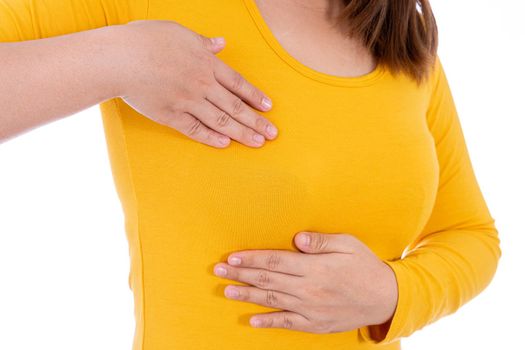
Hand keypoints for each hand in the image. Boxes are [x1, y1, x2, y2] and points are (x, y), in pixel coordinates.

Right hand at [114, 20, 277, 147]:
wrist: (119, 58)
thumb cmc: (146, 40)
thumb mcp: (179, 33)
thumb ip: (203, 42)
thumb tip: (221, 43)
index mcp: (205, 63)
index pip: (237, 83)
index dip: (255, 96)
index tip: (268, 108)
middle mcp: (201, 84)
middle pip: (235, 106)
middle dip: (256, 121)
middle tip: (273, 133)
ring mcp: (187, 101)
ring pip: (220, 120)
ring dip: (241, 133)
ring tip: (258, 142)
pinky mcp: (170, 115)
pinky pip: (195, 129)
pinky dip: (211, 137)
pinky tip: (225, 144)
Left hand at [213, 231, 398, 333]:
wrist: (385, 298)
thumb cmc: (365, 266)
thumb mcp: (348, 245)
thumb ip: (321, 242)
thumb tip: (298, 239)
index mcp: (314, 267)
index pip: (275, 260)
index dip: (251, 258)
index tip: (232, 257)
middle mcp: (308, 288)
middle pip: (267, 279)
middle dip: (240, 274)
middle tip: (218, 270)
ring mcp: (310, 308)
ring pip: (272, 300)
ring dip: (247, 295)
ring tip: (226, 291)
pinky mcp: (315, 323)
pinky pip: (287, 323)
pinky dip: (269, 322)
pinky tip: (252, 320)